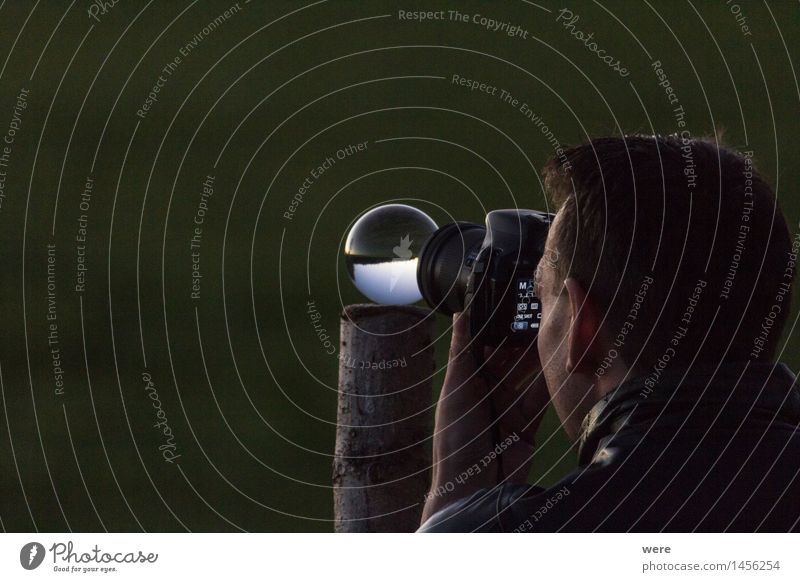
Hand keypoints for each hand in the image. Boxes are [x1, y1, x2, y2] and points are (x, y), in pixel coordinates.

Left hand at [421, 311, 550, 522]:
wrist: (472, 487)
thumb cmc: (455, 435)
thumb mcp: (456, 388)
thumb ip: (462, 352)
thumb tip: (461, 314)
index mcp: (467, 383)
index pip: (486, 350)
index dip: (500, 330)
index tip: (516, 307)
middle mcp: (489, 394)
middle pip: (511, 363)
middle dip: (525, 344)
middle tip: (544, 319)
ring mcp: (509, 410)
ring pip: (529, 379)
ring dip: (541, 362)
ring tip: (558, 337)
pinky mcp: (527, 427)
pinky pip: (541, 402)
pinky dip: (551, 387)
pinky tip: (563, 367)